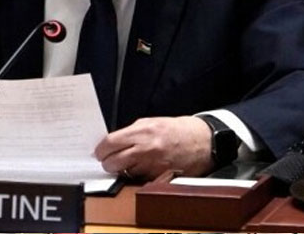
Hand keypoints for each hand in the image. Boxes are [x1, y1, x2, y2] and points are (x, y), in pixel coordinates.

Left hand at [94, 116, 213, 179]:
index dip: (100, 150)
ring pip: (124, 173)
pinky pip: (139, 180)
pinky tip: (144, 168)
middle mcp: (146, 149)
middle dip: (108, 163)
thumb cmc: (179, 130)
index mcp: (142, 131)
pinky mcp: (160, 178)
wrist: (204, 142)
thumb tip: (113, 141)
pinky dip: (138, 176)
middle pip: (112, 163)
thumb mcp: (152, 122)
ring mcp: (153, 165)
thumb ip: (131, 132)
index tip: (99, 152)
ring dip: (124, 170)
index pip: (109, 143)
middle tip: (109, 160)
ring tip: (132, 162)